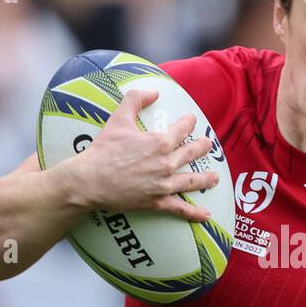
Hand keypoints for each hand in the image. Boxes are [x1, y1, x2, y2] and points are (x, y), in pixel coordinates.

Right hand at [54, 88, 219, 222]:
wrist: (91, 180)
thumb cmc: (103, 150)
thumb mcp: (118, 119)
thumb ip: (135, 99)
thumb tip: (154, 91)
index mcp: (160, 142)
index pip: (182, 129)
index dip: (188, 123)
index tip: (192, 120)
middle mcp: (167, 163)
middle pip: (191, 153)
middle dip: (202, 147)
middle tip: (208, 144)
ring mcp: (164, 184)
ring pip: (192, 181)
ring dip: (206, 179)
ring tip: (215, 178)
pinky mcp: (157, 202)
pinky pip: (180, 209)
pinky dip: (194, 213)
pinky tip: (206, 215)